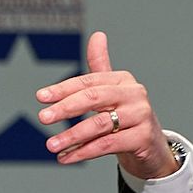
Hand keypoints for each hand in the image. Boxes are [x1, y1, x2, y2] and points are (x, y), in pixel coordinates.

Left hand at [34, 31, 179, 179]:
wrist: (152, 147)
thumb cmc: (126, 117)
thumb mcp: (112, 92)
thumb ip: (100, 67)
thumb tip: (97, 35)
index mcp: (123, 80)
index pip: (88, 82)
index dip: (63, 89)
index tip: (41, 97)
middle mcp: (134, 94)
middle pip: (94, 98)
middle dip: (65, 108)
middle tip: (42, 118)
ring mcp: (141, 116)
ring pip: (100, 124)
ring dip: (72, 136)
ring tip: (51, 145)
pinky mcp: (142, 138)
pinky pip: (107, 145)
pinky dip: (84, 152)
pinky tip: (66, 157)